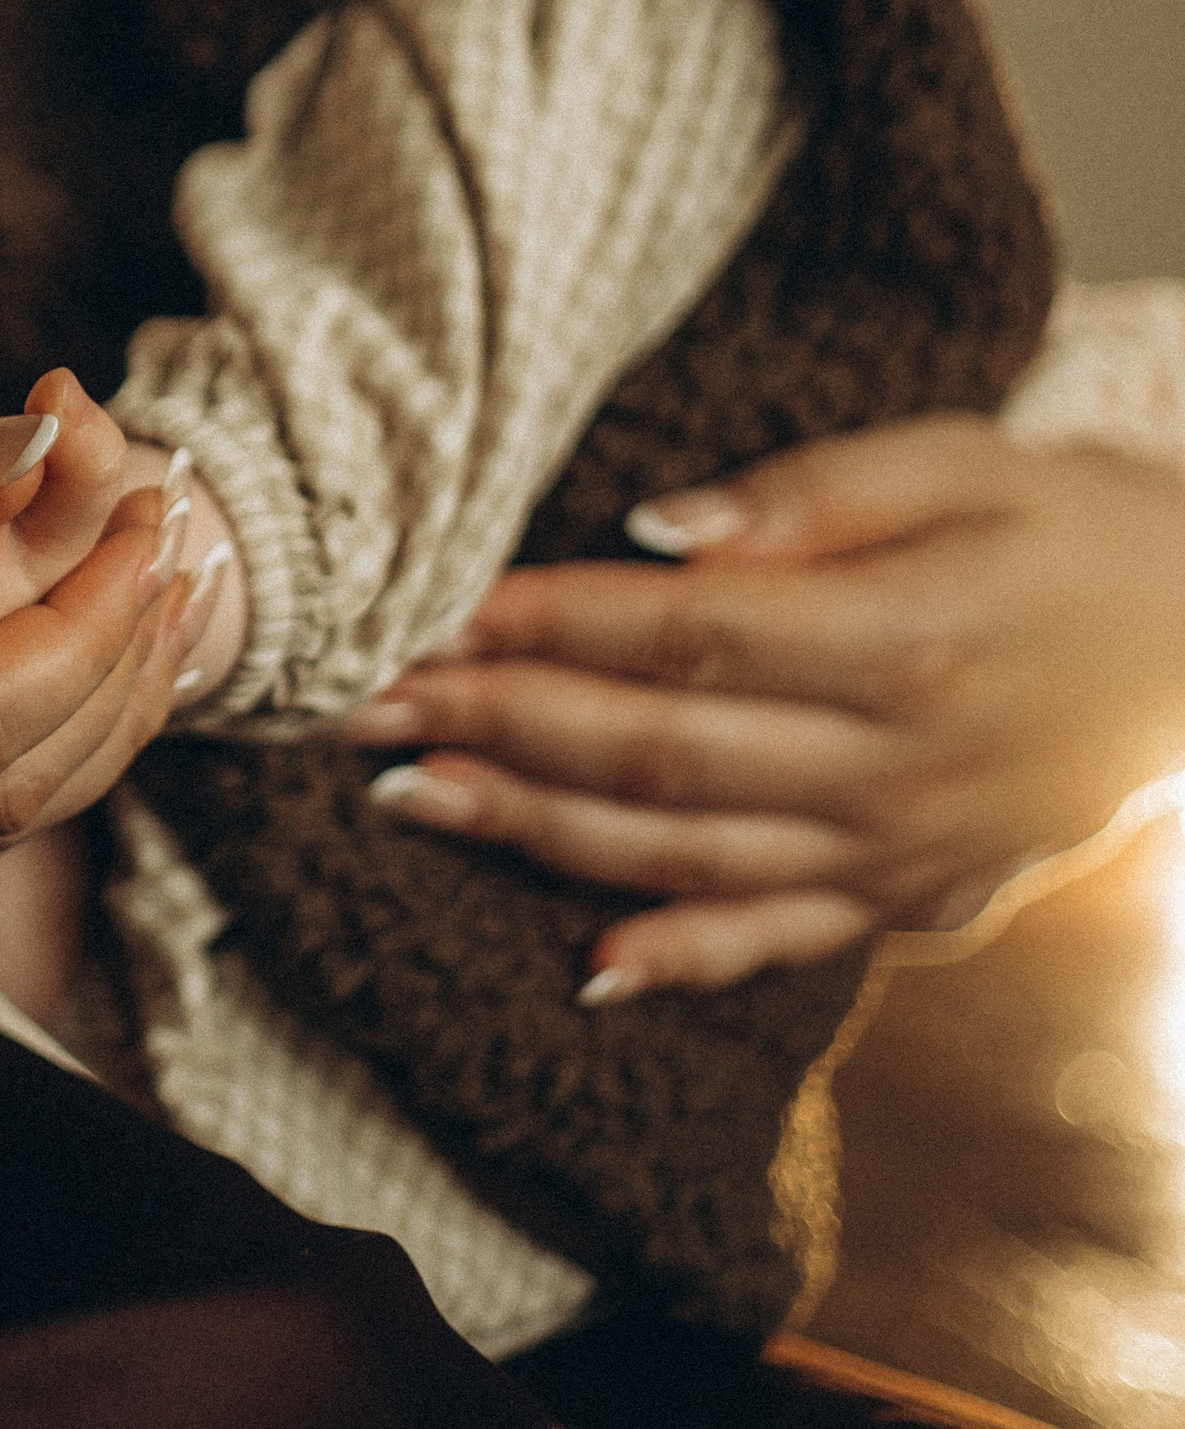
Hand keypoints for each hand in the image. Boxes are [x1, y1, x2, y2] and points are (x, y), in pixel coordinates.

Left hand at [339, 418, 1184, 996]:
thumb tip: (654, 530)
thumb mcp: (963, 461)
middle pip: (659, 750)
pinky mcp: (913, 902)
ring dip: (536, 833)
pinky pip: (783, 945)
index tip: (429, 608)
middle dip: (496, 725)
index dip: (546, 624)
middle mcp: (896, 764)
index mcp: (906, 640)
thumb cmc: (1066, 527)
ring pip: (687, 852)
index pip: (686, 636)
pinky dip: (682, 960)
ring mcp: (901, 850)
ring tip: (409, 796)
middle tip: (363, 703)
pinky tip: (585, 967)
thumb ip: (811, 494)